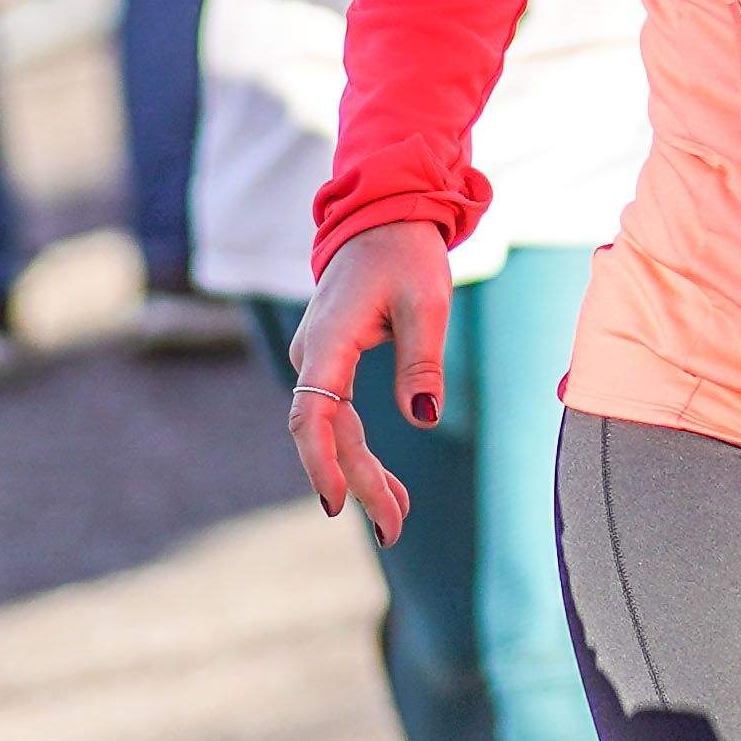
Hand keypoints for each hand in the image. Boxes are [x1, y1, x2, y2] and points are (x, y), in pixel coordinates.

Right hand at [290, 221, 455, 539]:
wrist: (383, 213)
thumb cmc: (406, 251)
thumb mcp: (428, 301)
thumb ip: (422, 359)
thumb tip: (424, 418)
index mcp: (329, 340)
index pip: (313, 415)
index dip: (321, 463)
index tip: (337, 505)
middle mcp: (314, 353)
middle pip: (327, 433)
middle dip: (358, 482)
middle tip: (394, 528)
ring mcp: (319, 358)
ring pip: (333, 428)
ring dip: (361, 472)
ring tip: (397, 517)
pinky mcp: (331, 359)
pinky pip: (339, 414)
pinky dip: (360, 450)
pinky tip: (385, 482)